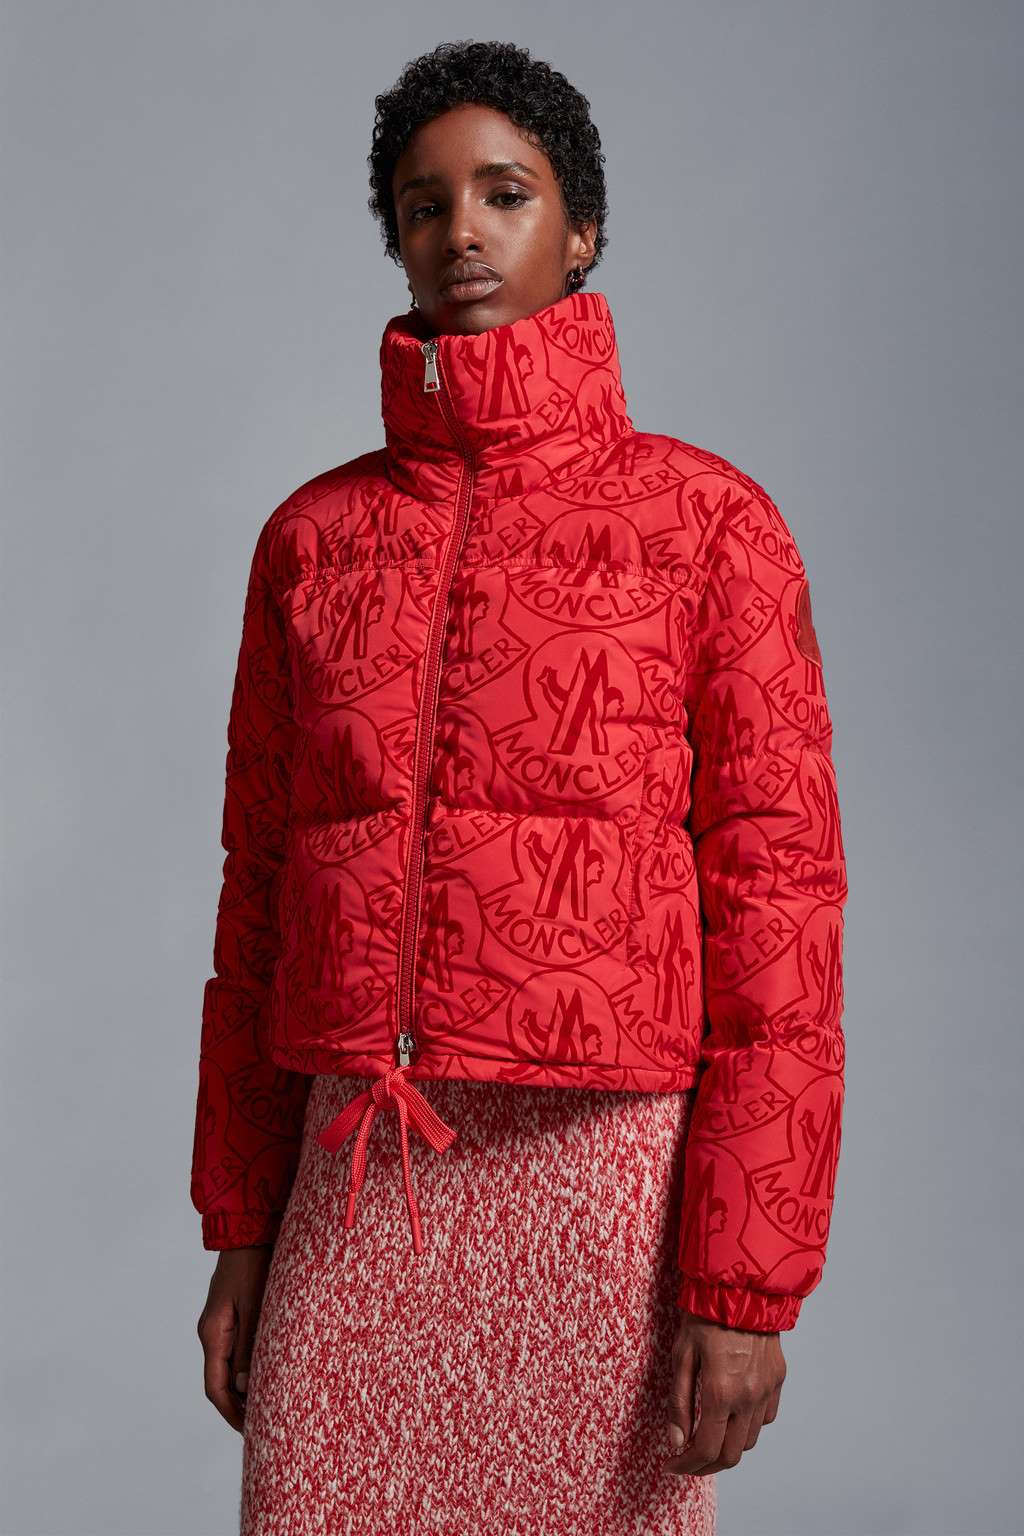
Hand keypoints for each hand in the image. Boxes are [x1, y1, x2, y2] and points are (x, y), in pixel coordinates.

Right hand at [197, 1245, 273, 1432]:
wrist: (247, 1229)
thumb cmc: (253, 1264)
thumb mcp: (255, 1306)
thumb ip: (250, 1346)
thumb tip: (246, 1387)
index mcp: (213, 1334)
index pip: (216, 1388)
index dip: (231, 1412)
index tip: (249, 1431)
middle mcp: (212, 1333)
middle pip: (220, 1381)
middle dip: (238, 1406)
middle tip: (262, 1426)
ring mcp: (220, 1323)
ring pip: (228, 1366)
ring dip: (244, 1388)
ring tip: (267, 1405)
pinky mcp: (231, 1314)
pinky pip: (236, 1350)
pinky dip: (248, 1367)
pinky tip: (266, 1372)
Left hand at [663, 1309, 786, 1475]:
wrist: (742, 1285)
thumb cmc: (704, 1315)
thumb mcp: (681, 1355)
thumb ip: (679, 1403)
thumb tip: (677, 1441)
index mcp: (720, 1392)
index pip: (705, 1450)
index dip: (686, 1466)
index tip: (671, 1465)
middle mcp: (748, 1397)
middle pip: (731, 1456)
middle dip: (706, 1466)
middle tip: (687, 1461)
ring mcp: (766, 1390)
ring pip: (749, 1440)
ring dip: (727, 1446)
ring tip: (707, 1436)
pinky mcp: (777, 1379)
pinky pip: (765, 1417)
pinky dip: (746, 1425)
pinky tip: (731, 1413)